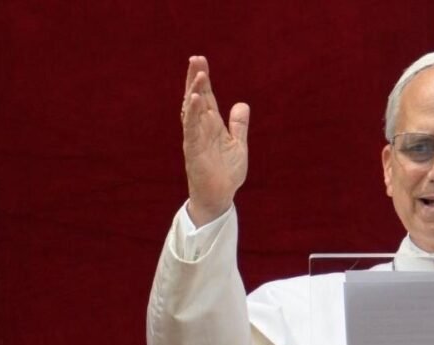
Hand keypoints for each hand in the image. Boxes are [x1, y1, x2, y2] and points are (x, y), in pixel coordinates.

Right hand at [180, 56, 249, 225]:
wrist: (220, 197)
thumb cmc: (225, 172)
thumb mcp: (237, 144)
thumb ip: (239, 125)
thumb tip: (242, 104)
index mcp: (211, 126)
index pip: (206, 98)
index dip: (203, 80)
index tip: (201, 61)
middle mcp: (201, 129)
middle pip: (196, 99)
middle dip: (195, 79)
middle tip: (195, 59)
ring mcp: (195, 139)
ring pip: (192, 111)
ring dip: (194, 92)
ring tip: (197, 75)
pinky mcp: (193, 151)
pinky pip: (191, 129)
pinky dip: (192, 114)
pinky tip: (194, 100)